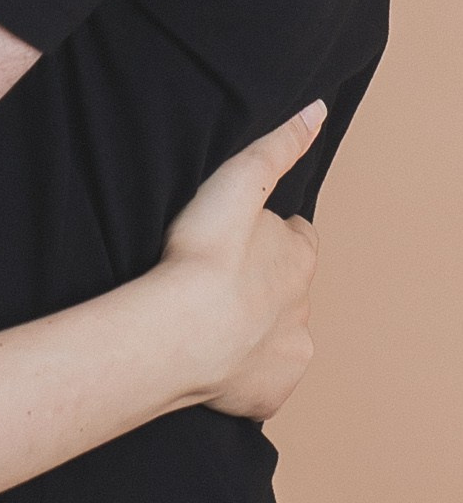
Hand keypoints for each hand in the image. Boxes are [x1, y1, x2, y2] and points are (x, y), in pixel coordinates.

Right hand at [156, 102, 324, 420]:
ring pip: (277, 335)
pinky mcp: (269, 392)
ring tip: (213, 321)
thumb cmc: (204, 256)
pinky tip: (215, 362)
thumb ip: (277, 146)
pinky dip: (245, 372)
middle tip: (222, 280)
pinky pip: (262, 380)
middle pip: (288, 289)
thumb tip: (318, 111)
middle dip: (264, 285)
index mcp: (298, 258)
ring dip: (255, 328)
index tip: (246, 238)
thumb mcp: (240, 181)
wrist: (183, 333)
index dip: (275, 237)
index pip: (298, 240)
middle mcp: (304, 307)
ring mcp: (288, 351)